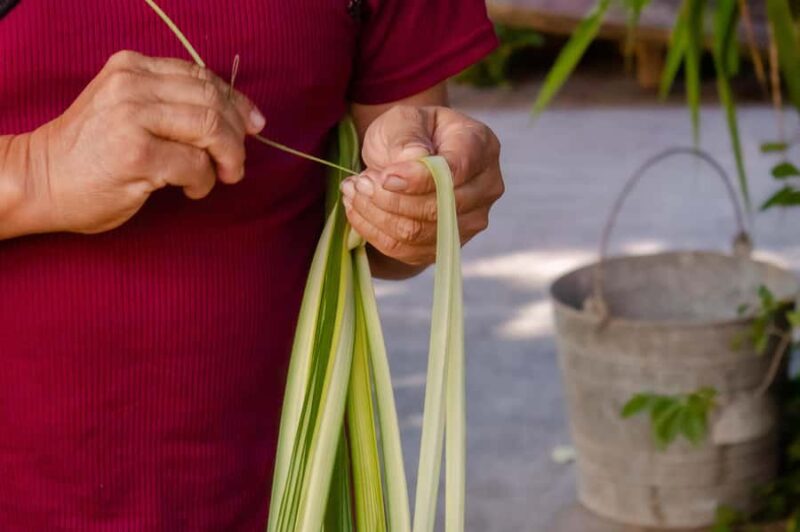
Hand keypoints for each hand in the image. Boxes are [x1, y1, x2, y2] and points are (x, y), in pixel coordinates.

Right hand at [21, 50, 264, 234]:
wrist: (38, 180)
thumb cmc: (89, 153)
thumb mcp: (124, 108)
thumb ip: (168, 103)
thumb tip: (234, 116)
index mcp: (133, 67)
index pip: (202, 77)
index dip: (237, 102)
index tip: (254, 124)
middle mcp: (133, 84)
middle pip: (213, 101)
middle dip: (238, 135)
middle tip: (238, 162)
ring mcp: (133, 117)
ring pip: (211, 128)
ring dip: (229, 157)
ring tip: (225, 176)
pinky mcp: (136, 154)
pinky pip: (196, 165)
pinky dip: (205, 181)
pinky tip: (193, 190)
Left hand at [341, 105, 502, 266]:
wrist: (409, 154)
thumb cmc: (410, 132)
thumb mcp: (404, 120)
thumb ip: (406, 140)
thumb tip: (402, 172)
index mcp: (481, 147)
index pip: (455, 172)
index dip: (417, 179)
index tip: (383, 177)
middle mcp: (485, 187)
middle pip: (437, 208)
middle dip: (388, 199)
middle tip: (358, 182)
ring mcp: (470, 221)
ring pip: (418, 233)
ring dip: (377, 216)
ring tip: (354, 192)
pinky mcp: (446, 244)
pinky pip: (407, 251)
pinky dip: (375, 233)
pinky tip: (358, 211)